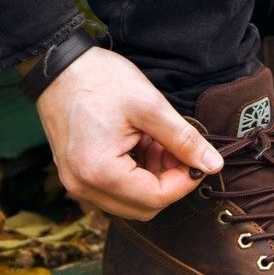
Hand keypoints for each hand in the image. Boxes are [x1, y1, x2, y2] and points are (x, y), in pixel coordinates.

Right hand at [36, 47, 222, 219]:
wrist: (60, 67)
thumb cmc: (100, 80)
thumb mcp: (150, 106)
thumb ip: (184, 139)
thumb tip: (213, 165)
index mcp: (99, 172)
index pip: (156, 198)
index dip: (184, 182)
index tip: (197, 159)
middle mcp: (84, 187)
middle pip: (144, 207)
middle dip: (169, 181)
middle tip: (177, 149)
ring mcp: (77, 183)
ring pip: (132, 202)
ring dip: (153, 178)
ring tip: (158, 142)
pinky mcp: (78, 175)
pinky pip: (116, 190)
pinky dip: (136, 175)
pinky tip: (142, 145)